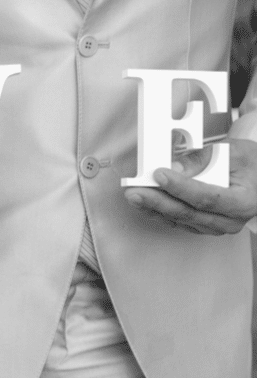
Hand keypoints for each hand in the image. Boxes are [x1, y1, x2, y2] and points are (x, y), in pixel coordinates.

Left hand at [124, 138, 256, 234]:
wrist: (256, 175)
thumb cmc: (249, 163)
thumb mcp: (232, 152)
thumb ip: (203, 159)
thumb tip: (174, 166)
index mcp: (243, 202)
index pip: (207, 197)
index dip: (181, 187)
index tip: (159, 175)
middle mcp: (230, 219)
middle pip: (189, 212)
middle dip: (157, 200)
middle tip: (135, 190)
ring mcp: (216, 225)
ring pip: (180, 218)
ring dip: (153, 207)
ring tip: (133, 195)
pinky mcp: (203, 225)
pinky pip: (178, 220)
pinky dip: (159, 211)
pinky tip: (144, 203)